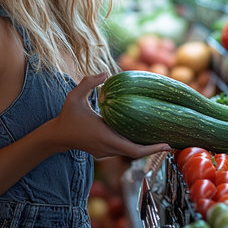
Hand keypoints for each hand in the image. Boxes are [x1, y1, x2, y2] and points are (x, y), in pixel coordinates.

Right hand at [52, 73, 170, 158]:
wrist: (56, 136)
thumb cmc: (67, 116)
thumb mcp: (74, 96)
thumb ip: (88, 83)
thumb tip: (105, 73)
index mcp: (104, 136)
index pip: (132, 149)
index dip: (151, 149)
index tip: (166, 144)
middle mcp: (107, 147)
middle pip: (135, 154)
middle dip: (153, 149)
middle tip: (170, 141)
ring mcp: (105, 152)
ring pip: (129, 153)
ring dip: (143, 148)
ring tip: (160, 138)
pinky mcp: (103, 152)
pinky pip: (122, 151)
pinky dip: (133, 146)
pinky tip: (141, 136)